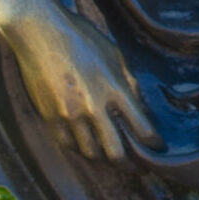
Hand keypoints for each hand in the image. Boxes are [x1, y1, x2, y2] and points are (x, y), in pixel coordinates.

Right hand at [0, 4, 159, 161]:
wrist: (40, 33)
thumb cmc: (80, 38)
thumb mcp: (114, 54)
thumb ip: (128, 81)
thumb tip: (139, 104)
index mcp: (114, 89)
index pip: (141, 128)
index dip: (153, 143)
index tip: (158, 147)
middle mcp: (94, 107)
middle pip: (116, 152)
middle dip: (130, 164)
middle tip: (136, 166)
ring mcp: (70, 115)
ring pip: (91, 153)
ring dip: (104, 158)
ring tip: (111, 157)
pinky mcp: (50, 118)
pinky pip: (68, 145)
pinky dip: (80, 149)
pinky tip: (87, 145)